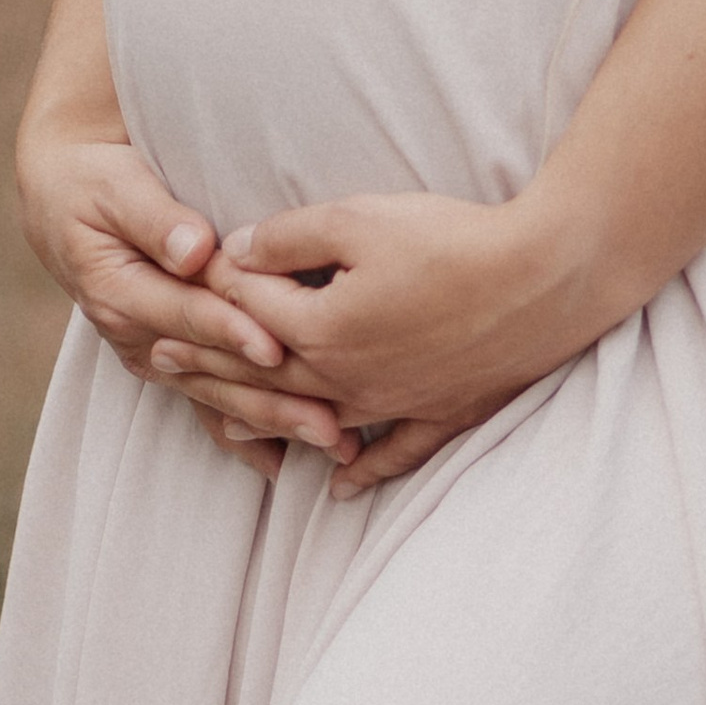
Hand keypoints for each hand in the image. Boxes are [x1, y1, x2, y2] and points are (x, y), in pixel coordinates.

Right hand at [12, 115, 351, 477]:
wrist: (62, 200)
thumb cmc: (94, 184)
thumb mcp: (116, 188)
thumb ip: (156, 218)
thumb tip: (194, 248)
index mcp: (121, 293)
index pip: (188, 316)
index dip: (232, 332)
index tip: (276, 348)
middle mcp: (137, 336)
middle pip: (213, 372)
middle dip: (272, 399)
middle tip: (329, 423)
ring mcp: (152, 354)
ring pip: (217, 394)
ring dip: (273, 422)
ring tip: (329, 441)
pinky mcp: (167, 359)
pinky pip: (206, 402)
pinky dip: (243, 433)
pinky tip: (278, 463)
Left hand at [160, 188, 615, 502]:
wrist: (545, 277)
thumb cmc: (451, 240)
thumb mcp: (361, 218)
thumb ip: (292, 235)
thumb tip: (238, 252)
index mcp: (321, 328)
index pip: (248, 310)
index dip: (211, 292)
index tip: (173, 286)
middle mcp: (347, 378)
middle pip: (265, 374)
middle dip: (210, 365)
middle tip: (160, 363)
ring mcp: (395, 404)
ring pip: (313, 421)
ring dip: (262, 420)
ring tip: (221, 422)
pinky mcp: (442, 414)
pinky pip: (391, 453)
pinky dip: (361, 470)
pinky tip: (338, 487)